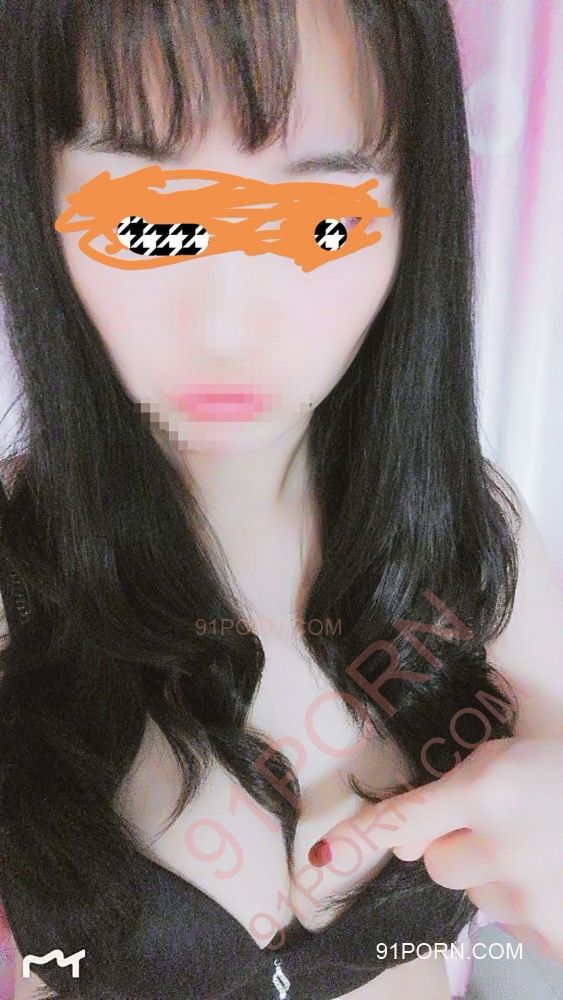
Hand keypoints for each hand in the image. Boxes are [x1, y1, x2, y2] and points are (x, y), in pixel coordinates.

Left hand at [320, 737, 562, 961]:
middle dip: (456, 846)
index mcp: (486, 794)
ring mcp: (529, 902)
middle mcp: (500, 852)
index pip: (404, 821)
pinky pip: (510, 924)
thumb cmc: (561, 773)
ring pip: (474, 895)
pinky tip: (553, 876)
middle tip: (500, 827)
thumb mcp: (505, 758)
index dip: (362, 838)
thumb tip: (402, 844)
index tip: (320, 858)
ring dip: (493, 876)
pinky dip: (525, 905)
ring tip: (537, 849)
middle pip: (435, 863)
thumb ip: (451, 791)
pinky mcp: (553, 935)